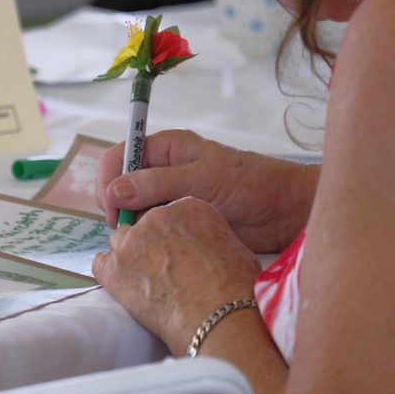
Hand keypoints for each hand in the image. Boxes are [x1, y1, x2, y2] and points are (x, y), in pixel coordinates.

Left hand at [92, 196, 261, 353]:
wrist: (218, 316)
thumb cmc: (235, 288)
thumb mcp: (234, 247)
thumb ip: (210, 237)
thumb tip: (206, 248)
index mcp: (188, 207)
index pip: (167, 214)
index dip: (171, 235)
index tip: (177, 252)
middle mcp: (156, 217)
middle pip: (143, 225)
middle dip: (150, 245)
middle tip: (162, 270)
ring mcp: (132, 241)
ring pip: (120, 241)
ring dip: (129, 257)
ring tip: (145, 280)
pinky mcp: (114, 267)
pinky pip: (100, 263)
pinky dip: (109, 274)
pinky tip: (125, 287)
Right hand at [96, 129, 318, 252]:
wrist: (286, 211)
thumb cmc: (252, 185)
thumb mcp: (202, 179)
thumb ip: (158, 184)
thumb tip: (115, 191)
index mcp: (166, 148)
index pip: (119, 157)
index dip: (107, 180)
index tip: (110, 208)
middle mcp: (163, 170)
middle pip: (120, 185)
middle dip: (116, 206)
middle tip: (124, 229)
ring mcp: (170, 196)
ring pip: (133, 208)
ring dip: (132, 223)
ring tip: (143, 238)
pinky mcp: (178, 219)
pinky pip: (151, 226)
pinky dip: (147, 235)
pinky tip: (156, 245)